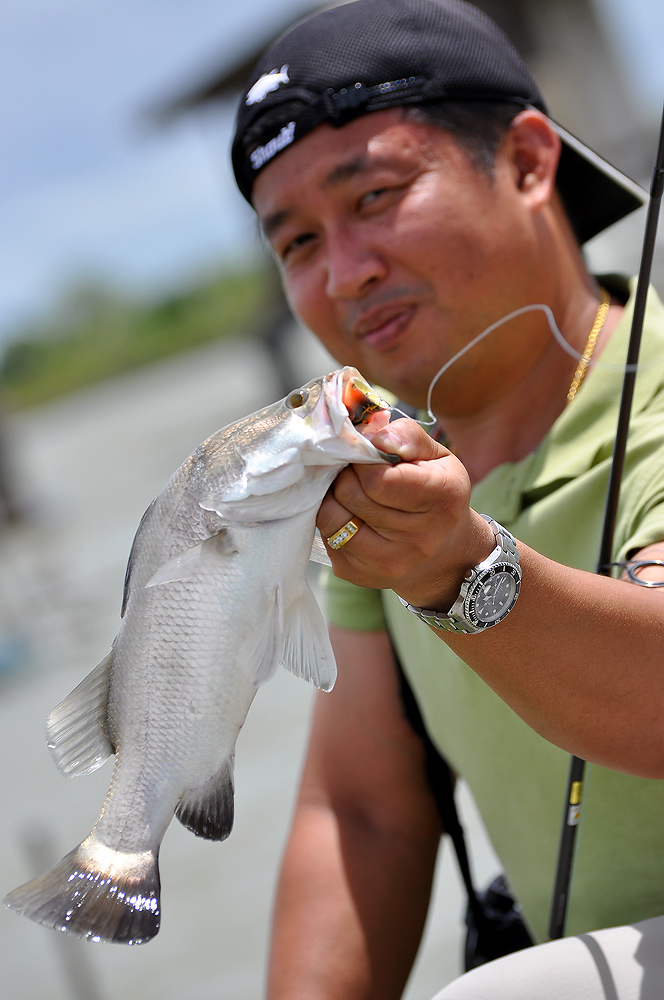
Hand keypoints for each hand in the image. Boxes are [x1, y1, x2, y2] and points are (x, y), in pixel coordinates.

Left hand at [317, 418, 495, 608]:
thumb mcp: (438, 458)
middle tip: (357, 471)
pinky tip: (351, 514)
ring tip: (352, 491)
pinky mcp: (360, 575)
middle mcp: (418, 538)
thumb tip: (376, 436)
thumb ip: (408, 436)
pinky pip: (326, 536)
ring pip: (331, 516)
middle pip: (350, 494)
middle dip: (347, 474)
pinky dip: (332, 518)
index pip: (377, 478)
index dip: (364, 460)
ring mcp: (387, 563)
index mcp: (441, 499)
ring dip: (334, 496)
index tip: (369, 456)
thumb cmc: (438, 496)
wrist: (445, 556)